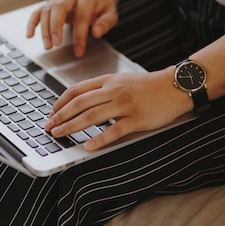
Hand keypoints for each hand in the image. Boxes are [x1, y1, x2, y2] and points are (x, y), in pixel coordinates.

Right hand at [26, 0, 117, 56]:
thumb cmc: (102, 4)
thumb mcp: (111, 12)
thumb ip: (106, 23)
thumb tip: (97, 32)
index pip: (81, 16)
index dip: (79, 35)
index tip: (79, 51)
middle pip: (58, 8)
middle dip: (55, 27)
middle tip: (55, 44)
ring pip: (46, 10)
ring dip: (45, 29)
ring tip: (47, 45)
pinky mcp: (50, 1)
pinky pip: (38, 11)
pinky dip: (32, 22)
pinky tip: (30, 35)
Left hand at [44, 68, 190, 150]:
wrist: (175, 86)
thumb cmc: (148, 86)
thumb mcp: (121, 80)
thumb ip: (102, 89)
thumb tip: (80, 102)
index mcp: (107, 80)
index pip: (76, 90)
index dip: (60, 102)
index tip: (51, 113)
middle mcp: (113, 90)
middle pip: (80, 103)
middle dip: (60, 116)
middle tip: (49, 127)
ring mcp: (125, 104)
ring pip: (92, 116)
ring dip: (72, 126)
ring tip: (60, 134)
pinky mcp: (137, 119)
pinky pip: (114, 130)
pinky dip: (100, 139)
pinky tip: (88, 145)